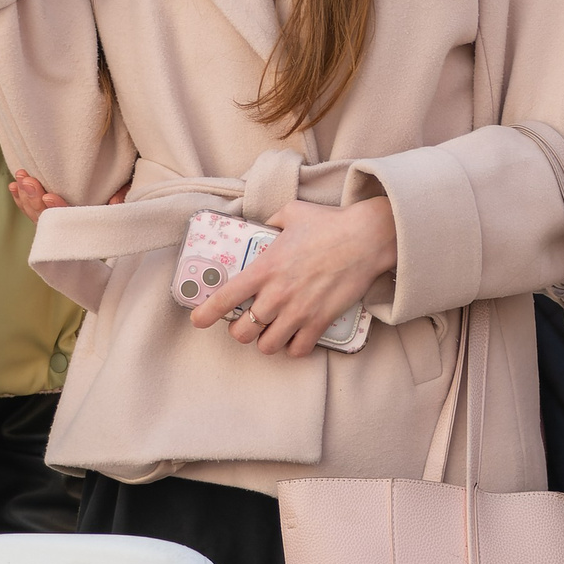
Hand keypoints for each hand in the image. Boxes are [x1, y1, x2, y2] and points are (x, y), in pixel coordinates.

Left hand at [7, 170, 126, 217]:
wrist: (119, 203)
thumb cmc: (124, 189)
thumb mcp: (129, 189)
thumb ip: (124, 194)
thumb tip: (114, 203)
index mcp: (89, 221)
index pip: (71, 219)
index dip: (58, 209)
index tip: (48, 195)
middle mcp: (72, 226)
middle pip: (49, 218)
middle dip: (35, 199)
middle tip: (26, 181)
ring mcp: (59, 222)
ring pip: (38, 215)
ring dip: (26, 197)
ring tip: (19, 178)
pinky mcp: (51, 215)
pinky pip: (33, 212)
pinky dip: (22, 201)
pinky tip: (14, 188)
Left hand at [195, 198, 394, 357]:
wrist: (366, 238)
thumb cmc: (329, 223)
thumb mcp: (291, 213)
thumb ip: (271, 222)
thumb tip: (264, 224)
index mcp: (265, 267)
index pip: (226, 297)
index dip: (206, 313)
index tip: (197, 320)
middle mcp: (277, 294)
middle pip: (243, 332)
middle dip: (240, 331)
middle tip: (246, 323)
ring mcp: (299, 311)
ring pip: (267, 346)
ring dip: (266, 341)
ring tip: (271, 331)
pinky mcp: (320, 321)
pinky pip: (298, 350)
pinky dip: (294, 347)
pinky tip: (295, 337)